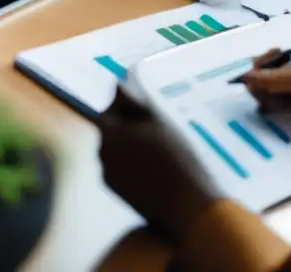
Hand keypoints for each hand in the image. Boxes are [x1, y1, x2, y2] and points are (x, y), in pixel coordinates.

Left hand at [97, 88, 220, 243]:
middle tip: (152, 121)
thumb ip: (134, 104)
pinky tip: (154, 163)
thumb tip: (118, 85)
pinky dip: (132, 162)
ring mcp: (110, 176)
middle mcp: (103, 155)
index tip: (142, 103)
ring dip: (129, 143)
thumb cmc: (176, 158)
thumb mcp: (158, 123)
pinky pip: (121, 168)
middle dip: (126, 124)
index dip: (124, 105)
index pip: (109, 111)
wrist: (187, 205)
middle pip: (110, 131)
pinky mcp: (119, 193)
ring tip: (156, 143)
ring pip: (116, 150)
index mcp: (110, 135)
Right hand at [239, 52, 290, 148]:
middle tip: (261, 95)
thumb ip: (269, 77)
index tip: (251, 79)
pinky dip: (267, 106)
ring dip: (263, 96)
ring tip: (268, 105)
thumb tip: (244, 76)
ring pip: (267, 90)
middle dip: (260, 85)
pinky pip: (272, 103)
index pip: (268, 60)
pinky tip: (266, 110)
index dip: (258, 68)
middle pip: (264, 76)